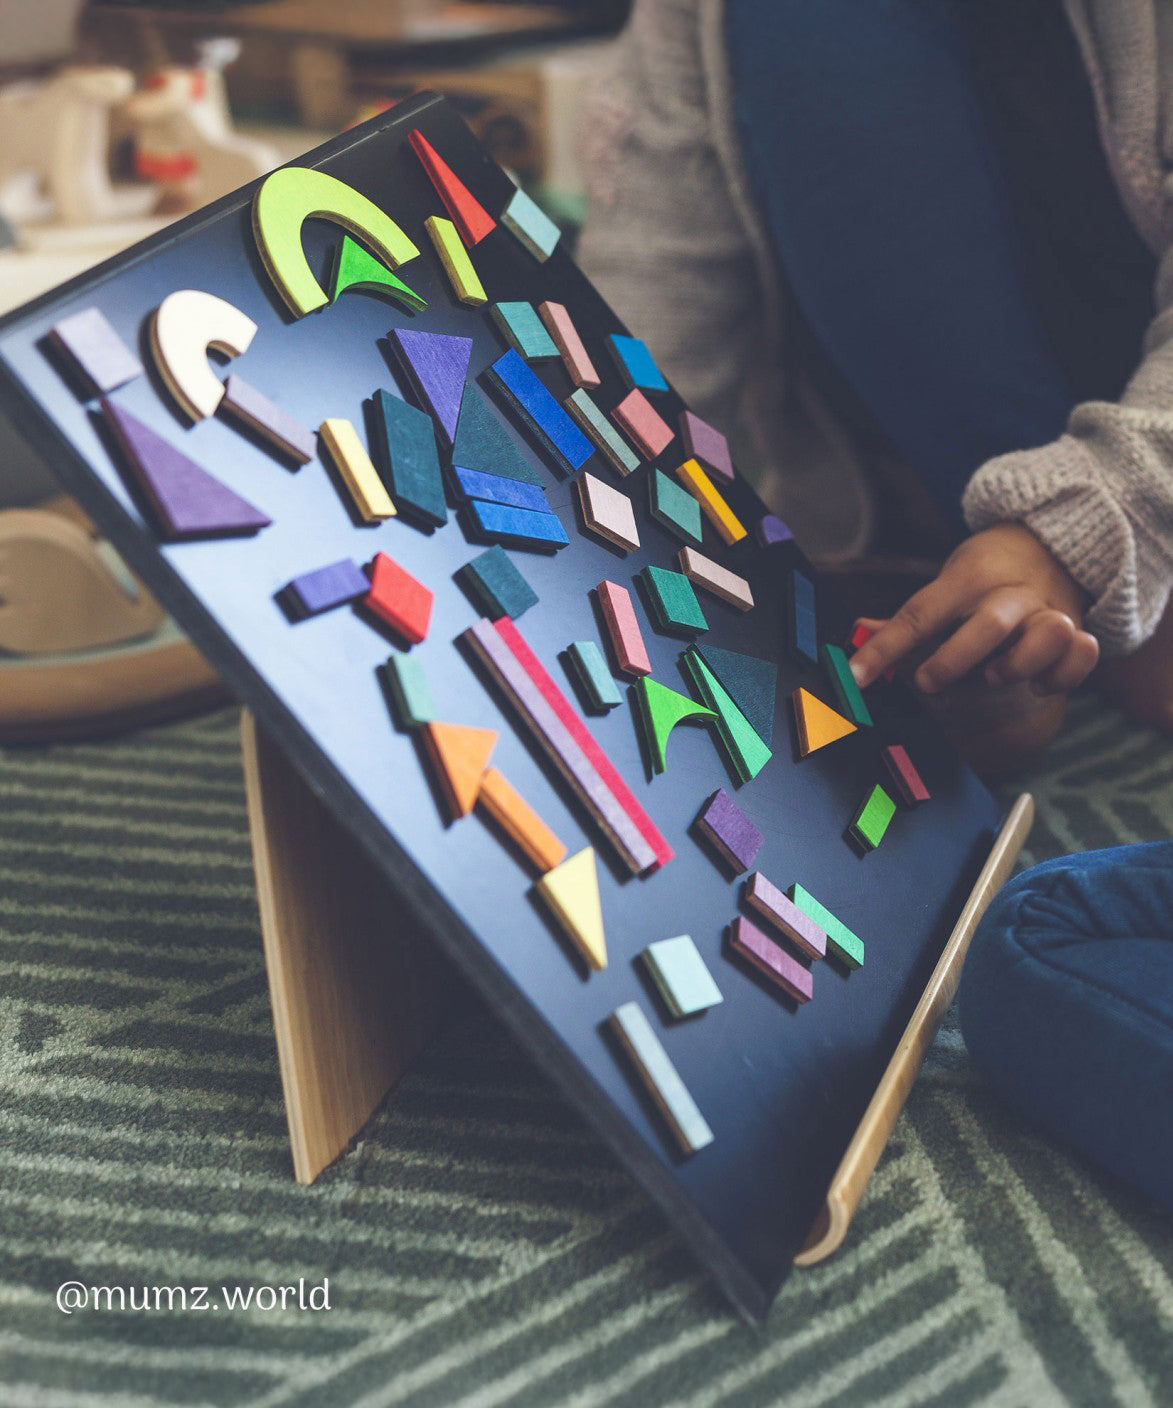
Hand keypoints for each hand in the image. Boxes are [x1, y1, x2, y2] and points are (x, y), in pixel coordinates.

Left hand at [848, 524, 1099, 695]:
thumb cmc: (984, 575)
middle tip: (927, 681)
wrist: (1049, 544)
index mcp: (967, 580)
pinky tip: (1038, 685)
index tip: (855, 676)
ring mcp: (1047, 610)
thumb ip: (908, 617)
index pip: (919, 614)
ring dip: (1019, 663)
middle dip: (956, 658)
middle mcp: (1009, 594)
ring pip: (1047, 634)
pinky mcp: (1077, 628)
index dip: (884, 648)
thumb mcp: (946, 583)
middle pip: (989, 624)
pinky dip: (1063, 674)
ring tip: (994, 677)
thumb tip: (857, 631)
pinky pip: (1081, 652)